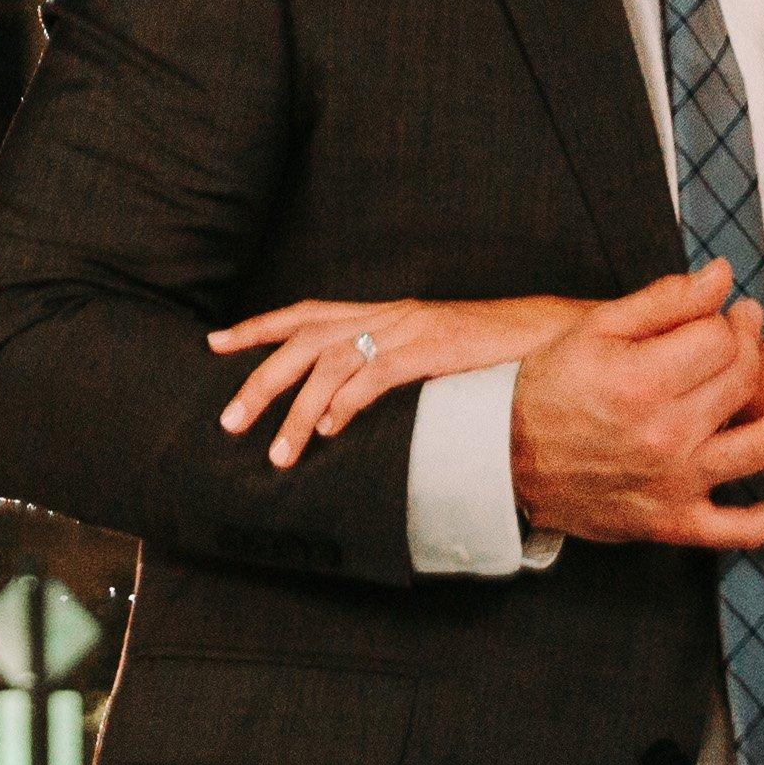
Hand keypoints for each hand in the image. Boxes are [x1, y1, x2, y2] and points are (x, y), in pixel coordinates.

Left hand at [204, 295, 584, 462]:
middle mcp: (387, 314)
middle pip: (304, 340)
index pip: (304, 313)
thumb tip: (350, 403)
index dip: (257, 327)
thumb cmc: (491, 350)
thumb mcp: (430, 351)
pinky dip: (347, 402)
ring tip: (279, 454)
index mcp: (382, 311)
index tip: (215, 344)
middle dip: (260, 380)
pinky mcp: (433, 351)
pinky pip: (377, 375)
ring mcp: (408, 331)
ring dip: (299, 412)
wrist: (548, 333)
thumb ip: (391, 366)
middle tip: (229, 421)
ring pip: (332, 364)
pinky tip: (330, 431)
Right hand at [503, 262, 763, 548]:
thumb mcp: (593, 329)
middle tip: (747, 333)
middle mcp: (666, 435)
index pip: (720, 340)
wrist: (504, 460)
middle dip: (753, 348)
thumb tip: (718, 277)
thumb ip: (662, 302)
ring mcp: (675, 484)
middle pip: (742, 383)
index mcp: (642, 381)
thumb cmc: (545, 391)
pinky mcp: (674, 523)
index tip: (727, 311)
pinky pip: (742, 528)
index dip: (730, 319)